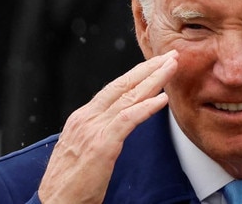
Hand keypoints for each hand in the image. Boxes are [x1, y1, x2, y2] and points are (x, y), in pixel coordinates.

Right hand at [37, 50, 177, 202]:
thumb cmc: (70, 184)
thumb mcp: (84, 149)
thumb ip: (100, 132)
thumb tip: (120, 122)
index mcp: (82, 117)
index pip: (114, 88)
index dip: (137, 74)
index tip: (155, 64)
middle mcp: (86, 118)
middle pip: (122, 85)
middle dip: (148, 69)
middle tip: (169, 56)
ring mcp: (93, 129)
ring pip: (128, 97)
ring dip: (153, 80)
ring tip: (171, 68)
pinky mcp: (101, 144)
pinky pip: (128, 120)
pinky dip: (146, 107)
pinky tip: (162, 99)